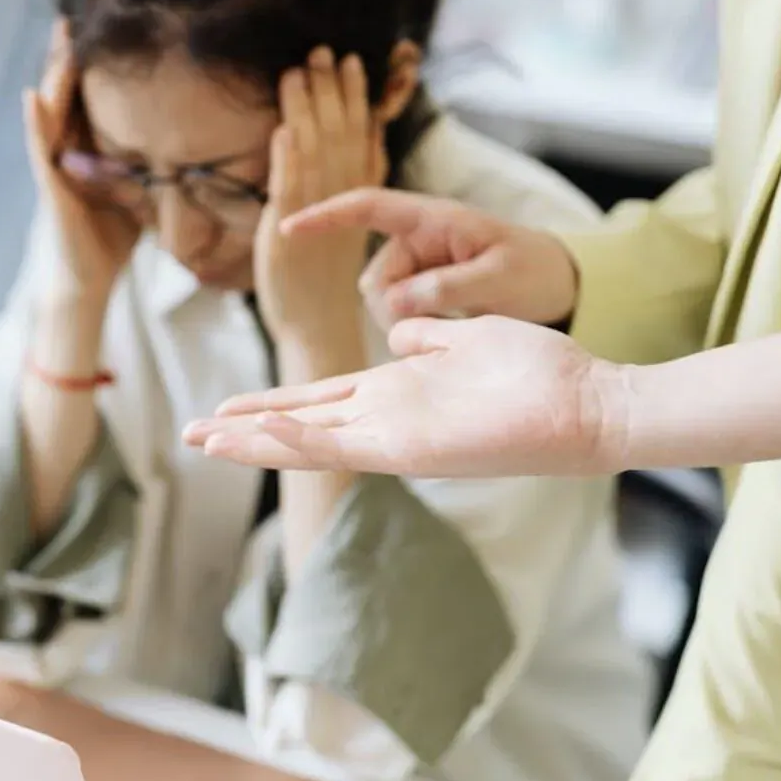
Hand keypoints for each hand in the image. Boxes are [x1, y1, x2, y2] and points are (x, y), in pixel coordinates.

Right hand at [25, 22, 139, 307]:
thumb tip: (192, 143)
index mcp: (88, 148)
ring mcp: (54, 166)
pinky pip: (40, 149)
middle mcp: (67, 150)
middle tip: (74, 15)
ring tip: (59, 38)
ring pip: (51, 111)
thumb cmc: (111, 236)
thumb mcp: (138, 188)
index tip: (107, 23)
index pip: (90, 95)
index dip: (95, 62)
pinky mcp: (50, 187)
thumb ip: (149, 162)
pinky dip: (35, 122)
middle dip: (70, 56)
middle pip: (67, 93)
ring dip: (53, 75)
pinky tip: (33, 96)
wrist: (87, 278)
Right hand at [182, 315, 630, 477]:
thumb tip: (397, 332)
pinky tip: (263, 433)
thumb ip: (428, 339)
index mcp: (397, 393)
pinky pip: (348, 444)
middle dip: (245, 432)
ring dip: (257, 441)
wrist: (589, 405)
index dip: (269, 406)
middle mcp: (388, 420)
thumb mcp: (468, 339)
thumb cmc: (538, 372)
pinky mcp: (414, 448)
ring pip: (311, 442)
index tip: (223, 408)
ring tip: (207, 439)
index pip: (317, 401)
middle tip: (191, 435)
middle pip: (300, 426)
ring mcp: (397, 437)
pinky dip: (302, 440)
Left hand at [254, 48, 384, 346]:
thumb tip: (347, 145)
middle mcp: (342, 202)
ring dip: (306, 113)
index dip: (357, 100)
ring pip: (315, 155)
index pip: (360, 137)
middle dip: (330, 93)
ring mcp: (315, 218)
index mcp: (358, 197)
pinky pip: (291, 193)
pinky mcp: (288, 236)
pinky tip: (284, 130)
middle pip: (339, 137)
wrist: (316, 328)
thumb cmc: (325, 281)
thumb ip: (347, 184)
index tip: (355, 62)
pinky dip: (288, 161)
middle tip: (322, 51)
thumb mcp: (343, 224)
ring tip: (298, 73)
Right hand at [283, 187, 579, 326]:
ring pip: (381, 302)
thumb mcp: (499, 278)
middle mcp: (417, 239)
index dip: (326, 216)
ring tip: (456, 322)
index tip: (288, 228)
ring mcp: (417, 266)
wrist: (559, 286)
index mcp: (433, 219)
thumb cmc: (534, 271)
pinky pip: (396, 313)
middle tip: (438, 324)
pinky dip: (413, 326)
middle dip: (393, 307)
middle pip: (373, 277)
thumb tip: (393, 303)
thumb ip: (447, 287)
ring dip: (405, 320)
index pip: (368, 207)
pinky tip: (449, 326)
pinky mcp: (421, 291)